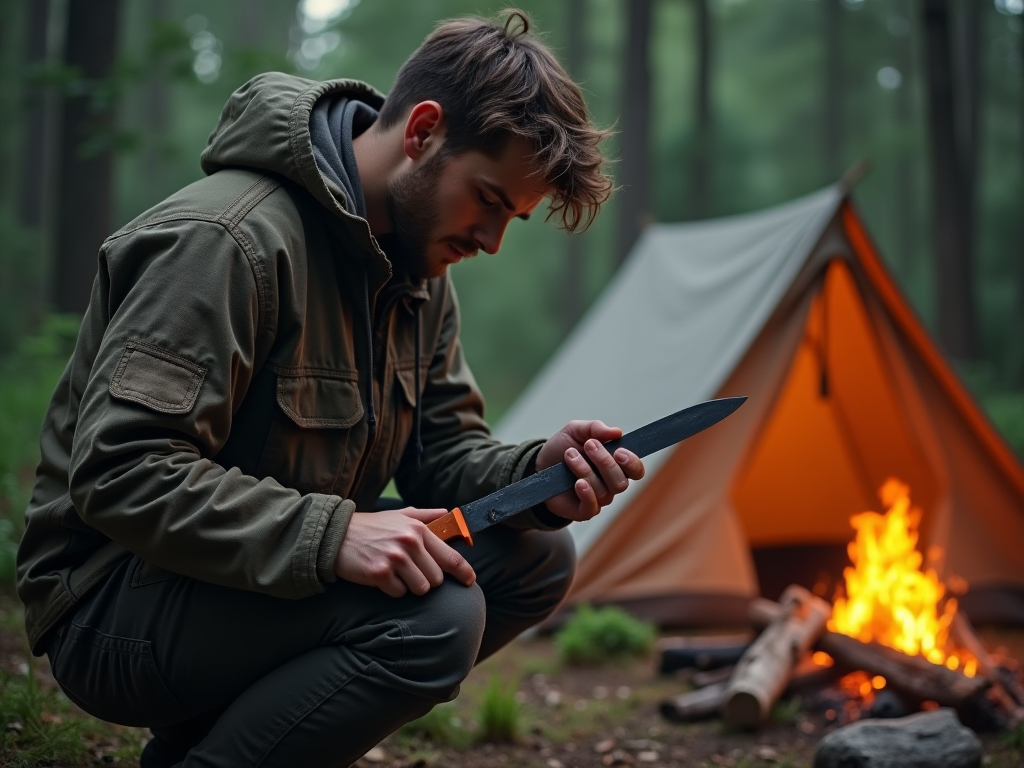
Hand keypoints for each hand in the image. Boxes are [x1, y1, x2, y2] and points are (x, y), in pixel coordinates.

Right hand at [335, 508, 475, 596]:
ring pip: (420, 589)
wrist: (336, 536)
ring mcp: (395, 558)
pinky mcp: (379, 573)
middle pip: (436, 579)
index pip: (451, 557)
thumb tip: (449, 514)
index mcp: (418, 529)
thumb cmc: (371, 527)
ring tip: (396, 573)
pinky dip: (392, 590)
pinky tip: (382, 577)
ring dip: (410, 586)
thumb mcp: (400, 515)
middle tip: (410, 571)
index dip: (464, 571)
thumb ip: (426, 516)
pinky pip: (399, 593)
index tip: (470, 580)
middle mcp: (409, 542)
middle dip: (426, 579)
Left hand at [535, 420, 644, 521]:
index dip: (632, 463)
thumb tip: (617, 432)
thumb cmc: (561, 448)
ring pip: (603, 490)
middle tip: (589, 445)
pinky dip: (587, 494)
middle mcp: (610, 484)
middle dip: (605, 462)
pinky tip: (578, 482)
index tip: (619, 451)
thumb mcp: (575, 431)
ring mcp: (598, 498)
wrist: (538, 465)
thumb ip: (595, 428)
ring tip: (569, 455)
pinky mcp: (583, 510)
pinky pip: (592, 507)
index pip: (636, 470)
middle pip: (621, 481)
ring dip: (586, 470)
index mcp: (615, 465)